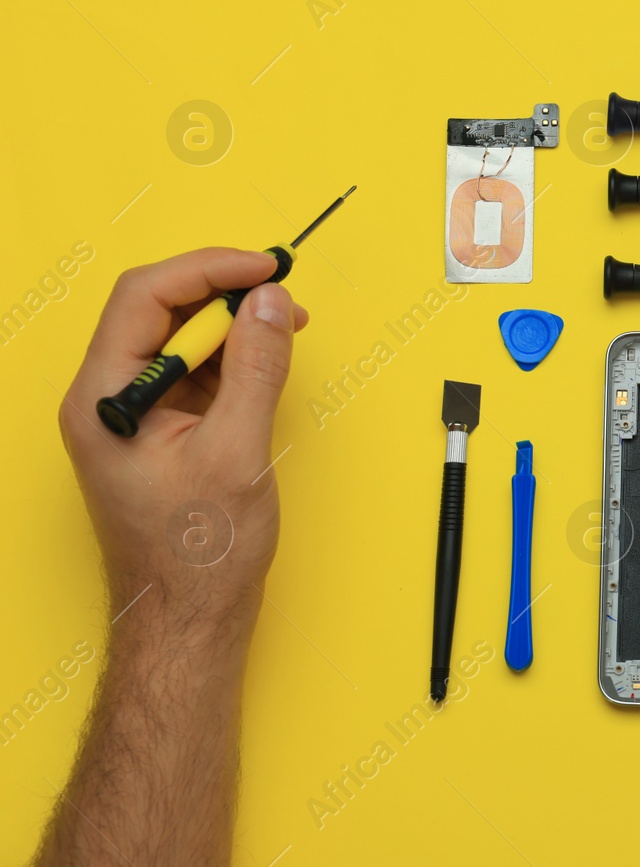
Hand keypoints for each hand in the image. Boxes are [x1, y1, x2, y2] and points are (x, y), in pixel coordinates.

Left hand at [58, 248, 307, 636]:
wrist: (189, 622)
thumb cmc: (198, 556)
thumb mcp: (237, 451)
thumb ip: (256, 369)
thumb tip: (272, 303)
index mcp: (103, 399)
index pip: (145, 298)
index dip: (208, 271)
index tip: (264, 268)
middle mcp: (109, 400)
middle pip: (160, 312)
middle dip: (225, 295)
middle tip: (283, 296)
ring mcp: (135, 417)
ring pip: (181, 340)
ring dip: (235, 326)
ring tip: (286, 327)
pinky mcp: (164, 432)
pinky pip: (197, 374)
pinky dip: (236, 360)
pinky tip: (269, 363)